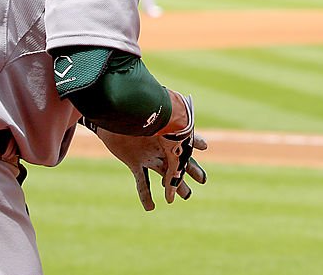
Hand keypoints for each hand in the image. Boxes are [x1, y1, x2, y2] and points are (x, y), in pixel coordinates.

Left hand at [87, 92, 206, 210]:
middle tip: (202, 181)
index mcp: (170, 137)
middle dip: (190, 172)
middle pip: (178, 163)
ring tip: (175, 200)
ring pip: (163, 175)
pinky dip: (145, 195)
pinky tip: (150, 208)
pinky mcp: (133, 162)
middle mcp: (161, 147)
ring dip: (170, 187)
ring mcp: (148, 155)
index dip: (196, 161)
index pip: (188, 151)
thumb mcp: (167, 129)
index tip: (205, 171)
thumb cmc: (144, 115)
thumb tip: (206, 146)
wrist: (117, 114)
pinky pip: (141, 181)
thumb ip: (182, 142)